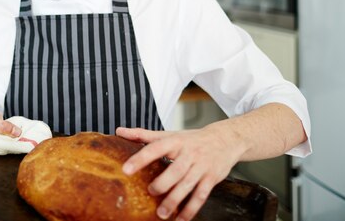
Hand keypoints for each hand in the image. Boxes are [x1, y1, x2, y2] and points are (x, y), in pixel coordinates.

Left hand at [116, 126, 243, 220]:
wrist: (225, 140)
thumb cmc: (191, 139)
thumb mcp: (169, 134)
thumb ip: (143, 135)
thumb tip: (119, 132)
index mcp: (175, 141)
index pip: (155, 148)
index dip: (140, 158)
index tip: (126, 169)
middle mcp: (189, 154)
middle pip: (175, 170)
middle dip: (162, 183)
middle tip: (150, 192)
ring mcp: (201, 167)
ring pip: (188, 185)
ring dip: (175, 200)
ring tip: (162, 213)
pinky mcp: (211, 179)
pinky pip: (201, 196)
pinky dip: (191, 209)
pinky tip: (180, 219)